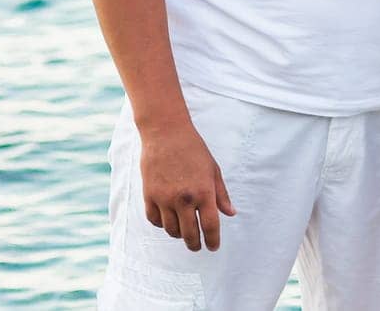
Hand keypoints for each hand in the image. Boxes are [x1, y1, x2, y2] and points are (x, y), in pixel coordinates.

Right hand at [138, 116, 236, 251]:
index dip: (213, 241)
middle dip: (195, 244)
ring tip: (183, 232)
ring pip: (171, 230)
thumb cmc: (193, 149)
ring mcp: (165, 198)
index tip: (213, 247)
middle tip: (197, 246)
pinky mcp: (149, 195)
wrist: (165, 133)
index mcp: (204, 192)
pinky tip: (168, 220)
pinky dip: (162, 224)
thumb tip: (231, 213)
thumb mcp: (213, 169)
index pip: (210, 226)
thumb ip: (221, 194)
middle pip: (190, 234)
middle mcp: (184, 199)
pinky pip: (155, 220)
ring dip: (179, 235)